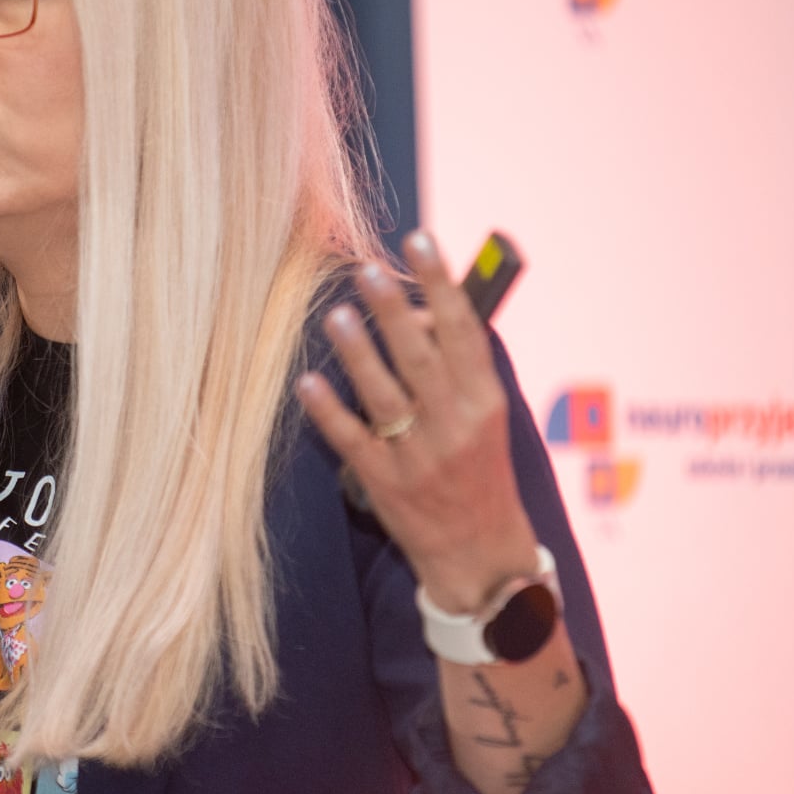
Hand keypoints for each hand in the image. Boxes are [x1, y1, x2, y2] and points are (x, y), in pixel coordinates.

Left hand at [295, 232, 538, 613]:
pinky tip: (308, 382)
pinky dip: (330, 411)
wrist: (481, 553)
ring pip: (384, 396)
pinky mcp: (386, 484)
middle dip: (394, 310)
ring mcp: (419, 457)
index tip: (420, 240)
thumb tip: (417, 305)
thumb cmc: (480, 469)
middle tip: (366, 268)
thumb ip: (455, 364)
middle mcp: (455, 426)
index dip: (440, 282)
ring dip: (359, 353)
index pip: (464, 330)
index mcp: (485, 401)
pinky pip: (353, 441)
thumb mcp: (485, 414)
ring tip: (337, 314)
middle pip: (421, 357)